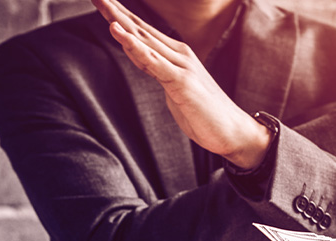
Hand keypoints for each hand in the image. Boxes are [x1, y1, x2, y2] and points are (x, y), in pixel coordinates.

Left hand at [91, 0, 270, 168]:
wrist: (234, 132)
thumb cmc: (205, 113)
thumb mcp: (175, 88)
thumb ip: (159, 71)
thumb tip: (142, 60)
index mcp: (176, 55)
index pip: (143, 31)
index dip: (121, 16)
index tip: (102, 2)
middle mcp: (179, 54)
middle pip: (140, 29)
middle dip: (115, 11)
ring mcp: (181, 66)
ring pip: (144, 40)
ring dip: (120, 21)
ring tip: (102, 3)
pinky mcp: (182, 82)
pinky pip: (153, 61)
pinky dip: (134, 46)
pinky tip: (118, 33)